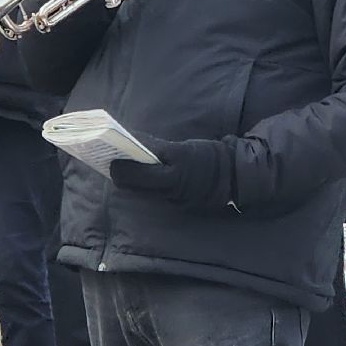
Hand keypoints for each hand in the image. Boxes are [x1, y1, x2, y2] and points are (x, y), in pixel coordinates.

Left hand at [109, 134, 235, 209]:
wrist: (232, 178)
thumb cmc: (207, 157)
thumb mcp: (183, 148)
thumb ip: (158, 148)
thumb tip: (131, 139)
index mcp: (174, 168)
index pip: (139, 169)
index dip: (122, 165)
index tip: (112, 157)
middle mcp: (171, 186)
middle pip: (134, 184)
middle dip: (120, 174)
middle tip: (114, 163)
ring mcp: (173, 198)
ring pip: (141, 192)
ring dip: (131, 181)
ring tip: (125, 169)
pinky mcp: (176, 205)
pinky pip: (153, 196)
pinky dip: (144, 187)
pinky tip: (143, 178)